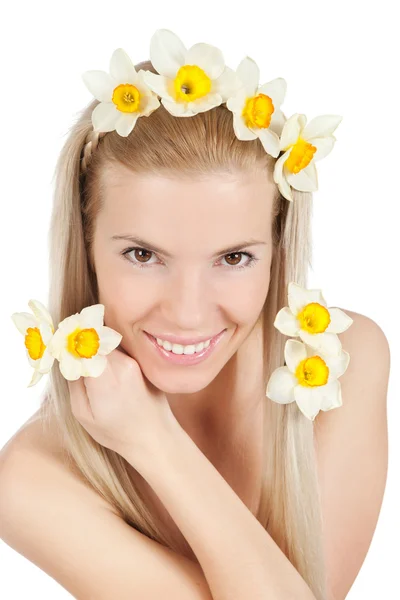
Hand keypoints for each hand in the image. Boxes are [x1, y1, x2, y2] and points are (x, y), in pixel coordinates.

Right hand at [67, 347, 178, 461]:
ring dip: (97, 351)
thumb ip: (74, 382)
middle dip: (83, 346)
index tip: (62, 349)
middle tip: (75, 362)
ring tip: (96, 375)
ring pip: (107, 343)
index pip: (83, 344)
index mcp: (107, 378)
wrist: (154, 436)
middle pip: (95, 341)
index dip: (71, 344)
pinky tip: (111, 376)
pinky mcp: (143, 360)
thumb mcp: (83, 414)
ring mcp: (136, 360)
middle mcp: (124, 364)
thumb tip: (68, 355)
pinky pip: (120, 349)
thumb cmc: (116, 431)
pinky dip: (109, 356)